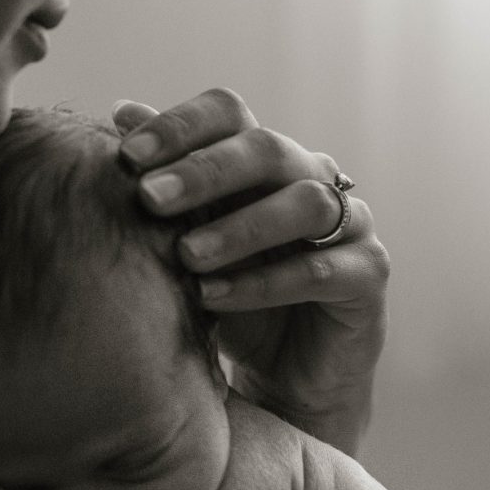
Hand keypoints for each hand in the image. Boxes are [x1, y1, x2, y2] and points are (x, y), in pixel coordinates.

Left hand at [113, 89, 388, 453]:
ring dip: (239, 228)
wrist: (281, 380)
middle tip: (149, 199)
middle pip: (268, 148)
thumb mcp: (189, 238)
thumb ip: (166, 181)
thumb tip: (122, 109)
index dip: (181, 126)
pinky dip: (264, 282)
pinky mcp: (367, 277)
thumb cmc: (231, 299)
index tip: (128, 154)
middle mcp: (313, 179)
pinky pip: (321, 270)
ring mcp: (350, 225)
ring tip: (186, 256)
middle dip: (204, 171)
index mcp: (265, 161)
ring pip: (305, 203)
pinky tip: (214, 297)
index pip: (230, 115)